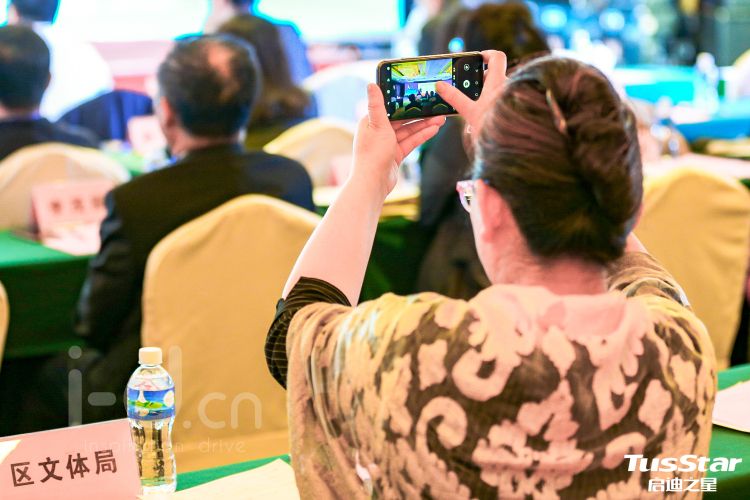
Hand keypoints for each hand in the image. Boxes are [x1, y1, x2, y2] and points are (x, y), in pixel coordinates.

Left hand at [351, 83, 444, 197]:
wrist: (373, 183)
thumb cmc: (372, 154)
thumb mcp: (378, 125)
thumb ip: (377, 105)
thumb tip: (371, 84)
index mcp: (371, 121)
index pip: (391, 107)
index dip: (406, 101)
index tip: (419, 94)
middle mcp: (378, 131)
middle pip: (402, 119)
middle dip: (419, 114)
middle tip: (436, 107)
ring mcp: (388, 144)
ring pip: (409, 131)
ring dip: (424, 125)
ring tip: (440, 119)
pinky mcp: (395, 154)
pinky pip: (411, 142)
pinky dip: (422, 136)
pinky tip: (434, 130)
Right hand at [436, 50, 506, 135]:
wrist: (511, 144)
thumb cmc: (493, 126)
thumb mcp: (469, 112)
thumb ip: (454, 97)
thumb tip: (440, 85)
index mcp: (498, 81)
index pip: (497, 57)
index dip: (486, 54)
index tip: (476, 60)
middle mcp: (508, 86)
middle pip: (495, 74)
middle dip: (481, 79)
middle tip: (469, 87)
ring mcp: (512, 97)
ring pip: (498, 88)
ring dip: (486, 92)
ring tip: (475, 103)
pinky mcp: (513, 108)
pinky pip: (502, 99)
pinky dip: (492, 102)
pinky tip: (485, 114)